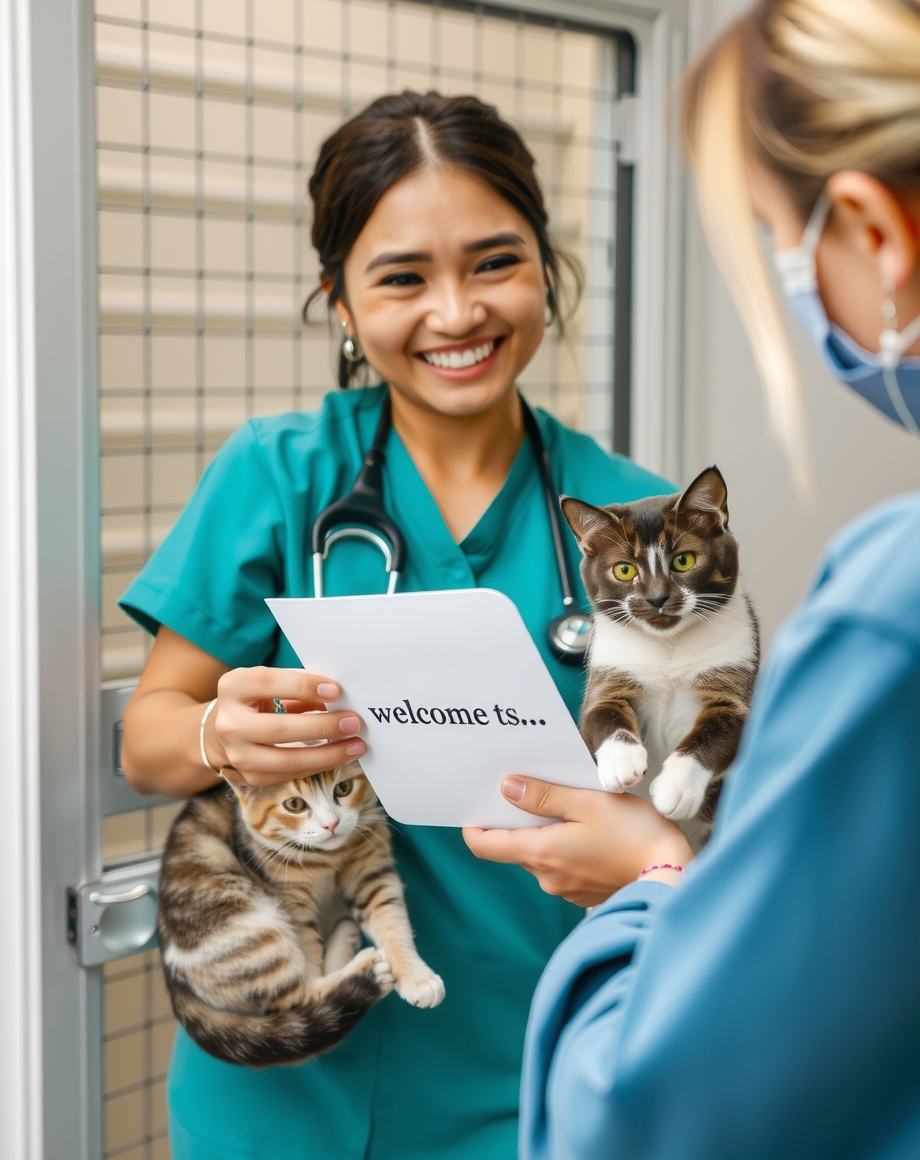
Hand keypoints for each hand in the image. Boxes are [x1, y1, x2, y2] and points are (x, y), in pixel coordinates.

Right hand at [207, 667, 365, 787]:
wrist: (227, 729)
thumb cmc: (260, 697)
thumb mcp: (271, 682)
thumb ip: (299, 685)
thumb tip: (340, 697)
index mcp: (233, 687)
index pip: (269, 683)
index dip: (304, 686)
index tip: (336, 691)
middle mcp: (229, 723)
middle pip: (281, 728)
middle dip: (323, 726)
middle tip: (353, 722)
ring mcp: (237, 754)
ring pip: (288, 759)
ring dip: (328, 753)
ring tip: (356, 745)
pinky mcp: (251, 776)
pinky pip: (292, 773)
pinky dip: (320, 764)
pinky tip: (340, 755)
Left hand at [463, 777, 693, 906]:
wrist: (674, 876)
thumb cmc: (634, 835)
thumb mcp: (588, 802)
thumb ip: (544, 796)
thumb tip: (506, 788)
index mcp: (540, 853)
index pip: (485, 846)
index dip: (475, 825)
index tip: (479, 803)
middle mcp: (546, 877)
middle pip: (514, 846)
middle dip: (519, 819)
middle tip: (533, 788)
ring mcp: (565, 888)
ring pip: (540, 854)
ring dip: (547, 831)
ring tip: (571, 805)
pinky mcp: (583, 892)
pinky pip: (562, 865)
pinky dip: (565, 845)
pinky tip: (589, 829)